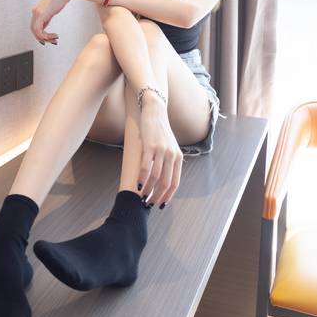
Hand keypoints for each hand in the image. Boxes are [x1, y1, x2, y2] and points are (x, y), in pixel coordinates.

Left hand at [30, 0, 71, 44]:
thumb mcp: (51, 10)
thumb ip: (46, 18)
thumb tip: (44, 26)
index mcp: (36, 10)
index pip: (34, 27)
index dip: (41, 35)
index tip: (50, 39)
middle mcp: (34, 11)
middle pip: (34, 31)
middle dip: (43, 38)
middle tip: (53, 41)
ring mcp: (37, 13)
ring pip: (36, 32)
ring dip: (46, 38)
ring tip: (55, 39)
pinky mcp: (41, 14)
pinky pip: (39, 30)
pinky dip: (46, 36)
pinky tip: (55, 35)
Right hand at [137, 93, 182, 207]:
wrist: (155, 112)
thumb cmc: (159, 132)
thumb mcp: (169, 147)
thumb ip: (168, 162)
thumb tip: (161, 179)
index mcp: (178, 158)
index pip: (175, 183)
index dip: (167, 196)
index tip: (160, 204)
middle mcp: (172, 155)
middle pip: (165, 182)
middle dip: (157, 196)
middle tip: (148, 204)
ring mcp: (161, 151)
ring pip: (155, 177)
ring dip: (148, 190)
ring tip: (141, 197)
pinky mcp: (150, 146)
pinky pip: (146, 167)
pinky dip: (142, 179)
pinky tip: (138, 186)